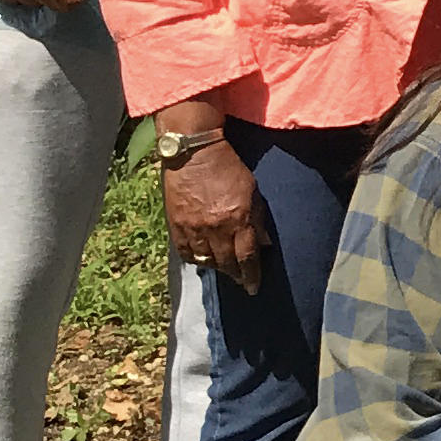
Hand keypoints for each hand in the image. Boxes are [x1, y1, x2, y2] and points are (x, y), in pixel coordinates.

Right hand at [159, 139, 263, 282]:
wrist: (194, 153)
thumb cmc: (228, 168)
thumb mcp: (252, 190)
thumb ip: (258, 218)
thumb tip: (265, 244)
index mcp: (238, 219)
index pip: (247, 257)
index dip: (251, 275)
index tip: (254, 288)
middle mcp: (216, 228)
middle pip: (226, 263)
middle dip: (236, 275)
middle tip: (241, 280)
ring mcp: (193, 228)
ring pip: (206, 261)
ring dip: (217, 267)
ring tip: (223, 269)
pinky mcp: (175, 225)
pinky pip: (186, 252)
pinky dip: (195, 259)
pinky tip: (202, 259)